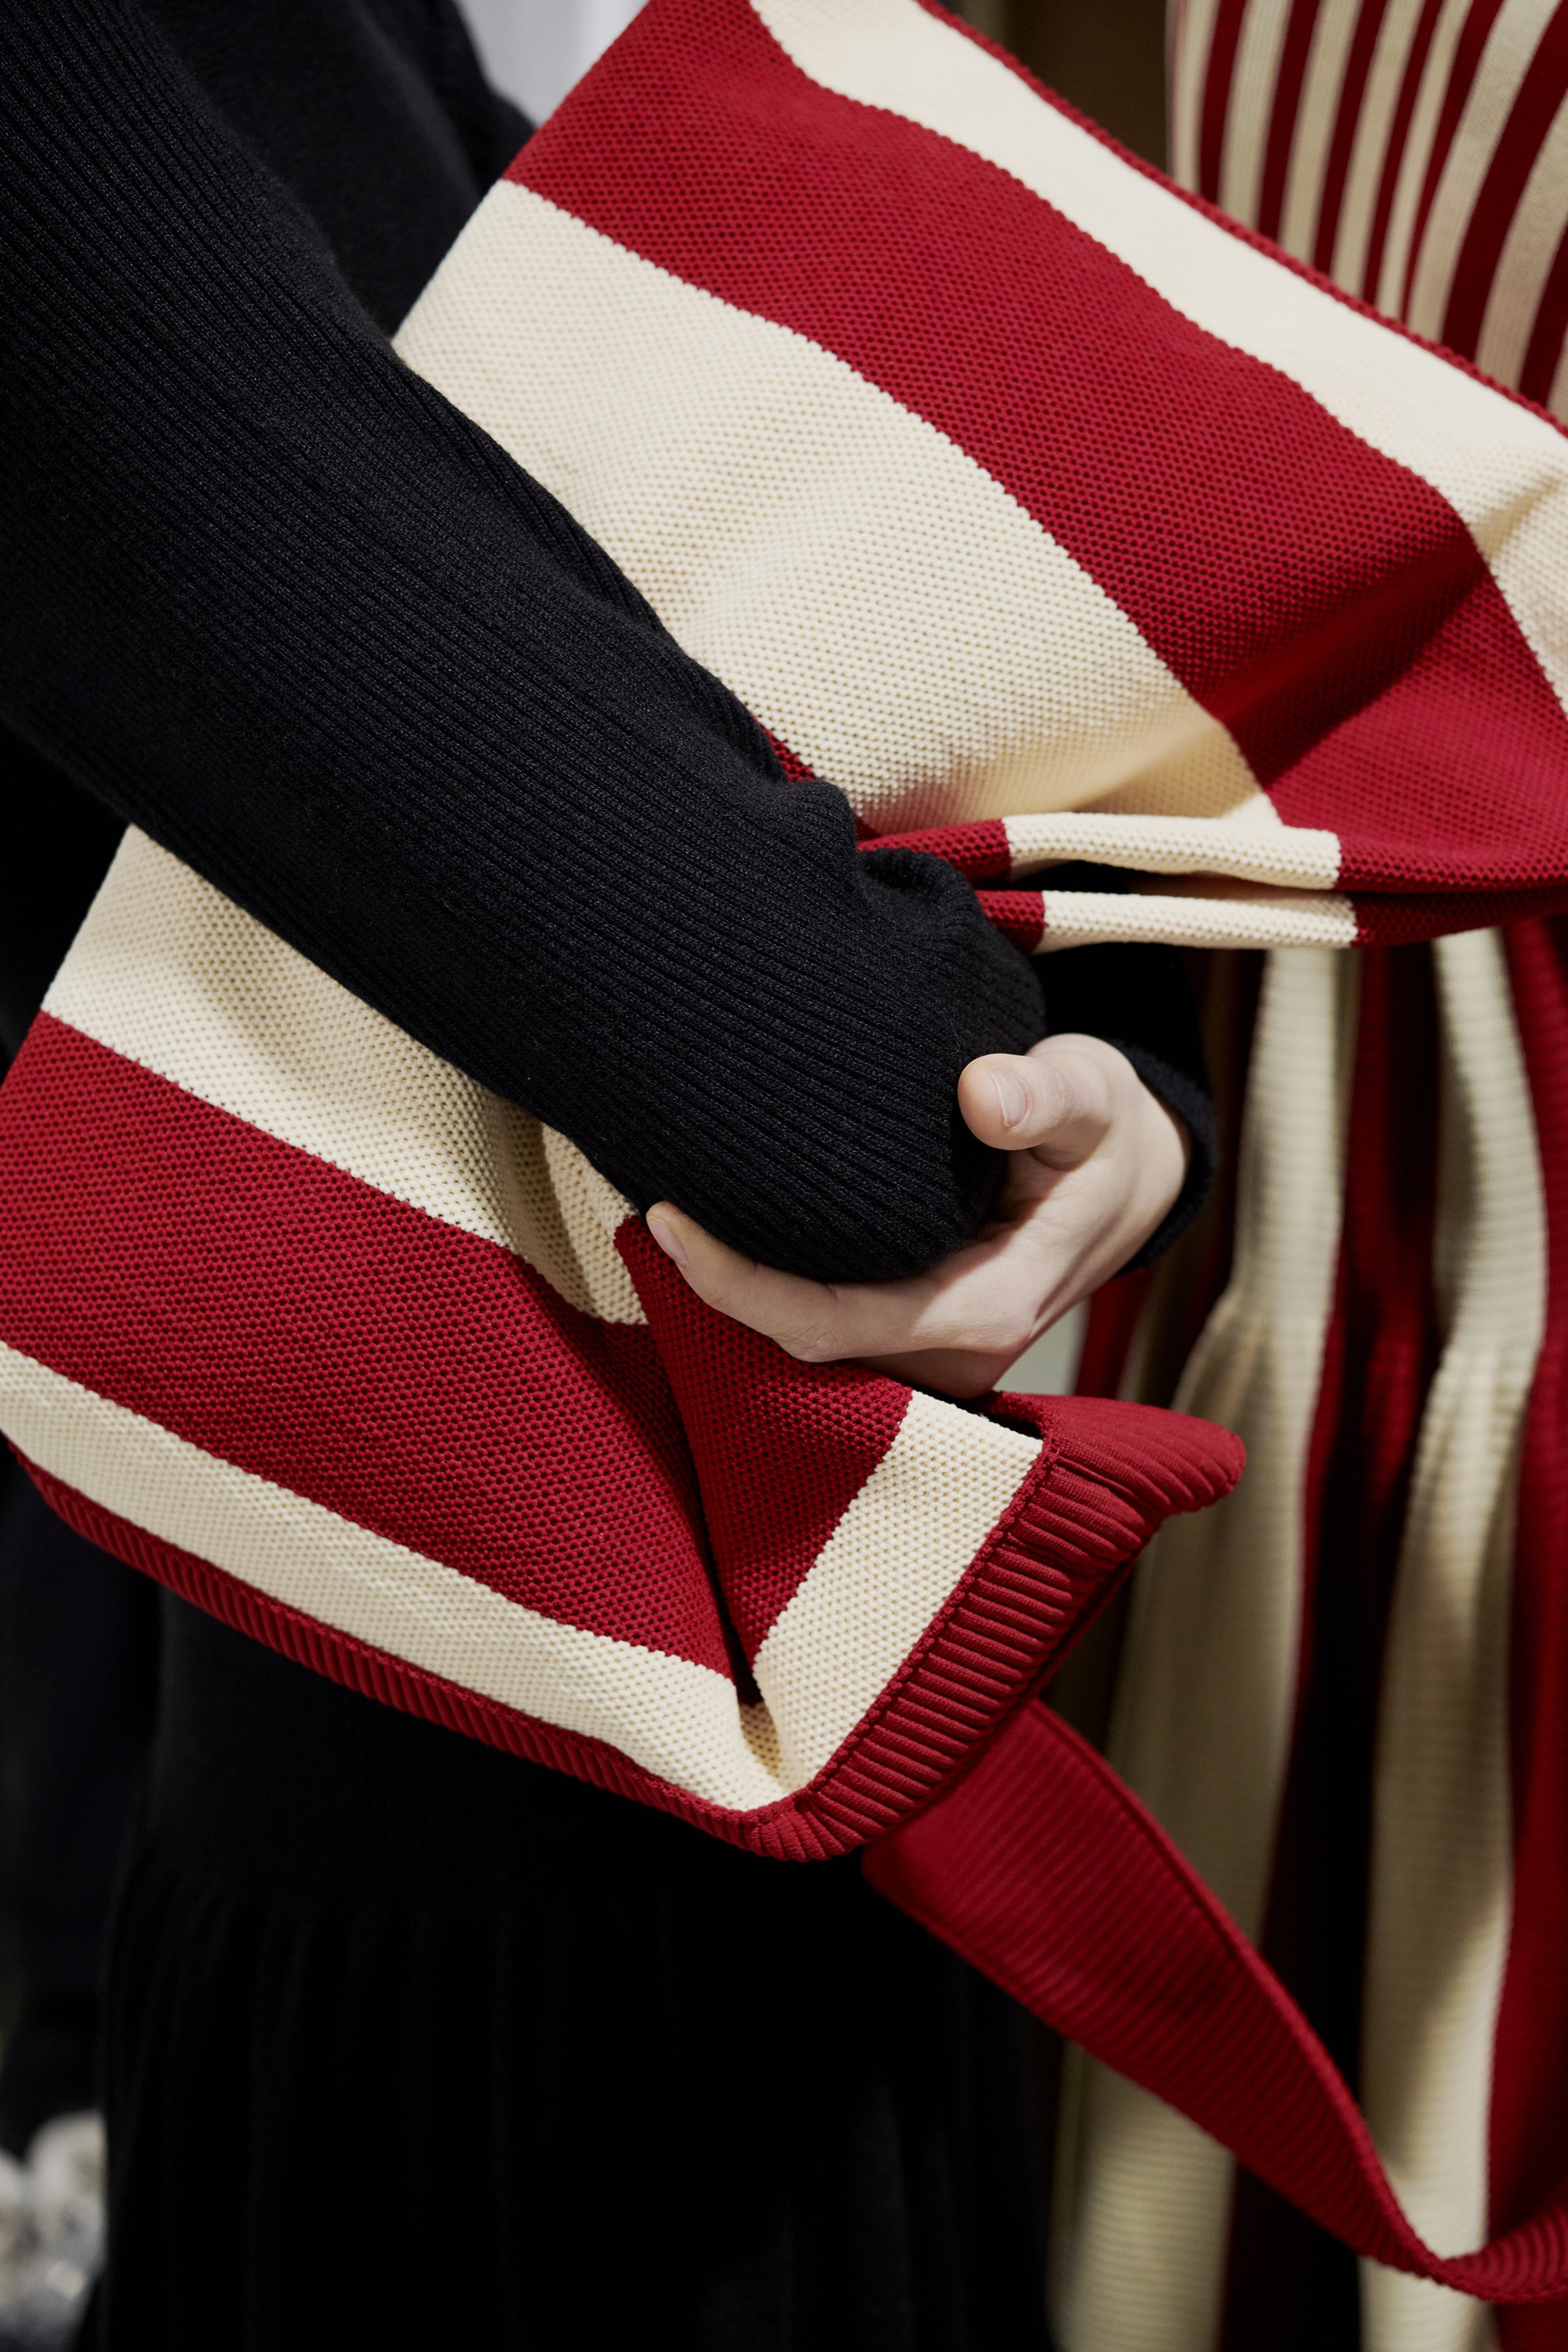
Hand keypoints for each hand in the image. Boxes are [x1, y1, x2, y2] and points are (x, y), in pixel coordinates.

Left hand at [644, 1034, 1188, 1398]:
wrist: (1126, 1179)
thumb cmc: (1102, 1132)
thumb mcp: (1094, 1093)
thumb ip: (1047, 1094)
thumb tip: (983, 1092)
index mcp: (989, 1307)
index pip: (836, 1322)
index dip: (742, 1283)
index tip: (672, 1216)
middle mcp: (953, 1354)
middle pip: (801, 1345)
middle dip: (716, 1288)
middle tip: (644, 1200)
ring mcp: (928, 1357)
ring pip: (803, 1346)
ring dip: (734, 1290)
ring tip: (666, 1210)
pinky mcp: (908, 1338)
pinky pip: (820, 1328)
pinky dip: (763, 1286)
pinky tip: (716, 1228)